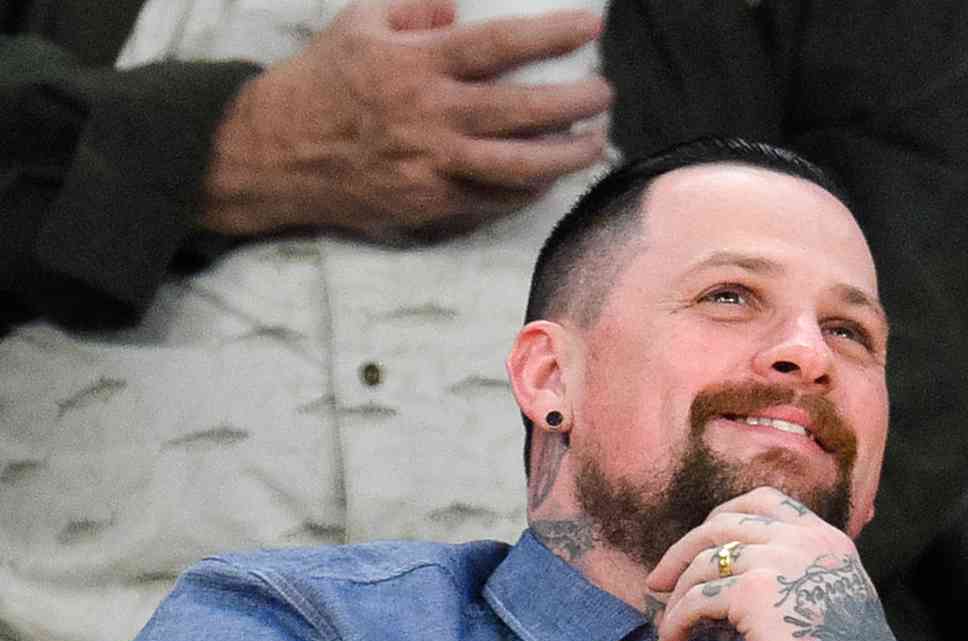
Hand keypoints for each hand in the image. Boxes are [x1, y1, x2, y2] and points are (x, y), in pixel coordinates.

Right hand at [202, 0, 611, 237]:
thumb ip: (414, 9)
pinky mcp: (431, 204)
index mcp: (415, 64)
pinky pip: (495, 199)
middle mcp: (430, 116)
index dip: (550, 34)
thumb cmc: (320, 81)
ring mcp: (433, 165)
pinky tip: (550, 175)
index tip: (589, 26)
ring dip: (567, 154)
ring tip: (594, 140)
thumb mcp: (358, 24)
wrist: (274, 153)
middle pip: (523, 110)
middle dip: (575, 101)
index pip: (498, 44)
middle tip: (604, 92)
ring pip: (520, 164)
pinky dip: (529, 188)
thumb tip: (460, 6)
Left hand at [645, 488, 945, 640]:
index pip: (764, 501)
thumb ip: (804, 574)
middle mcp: (803, 540)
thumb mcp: (837, 598)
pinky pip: (698, 599)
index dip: (724, 516)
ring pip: (705, 561)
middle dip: (683, 551)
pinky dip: (677, 621)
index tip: (702, 543)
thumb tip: (747, 580)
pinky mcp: (754, 593)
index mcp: (826, 538)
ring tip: (671, 623)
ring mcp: (778, 561)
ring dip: (678, 593)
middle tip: (660, 581)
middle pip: (723, 523)